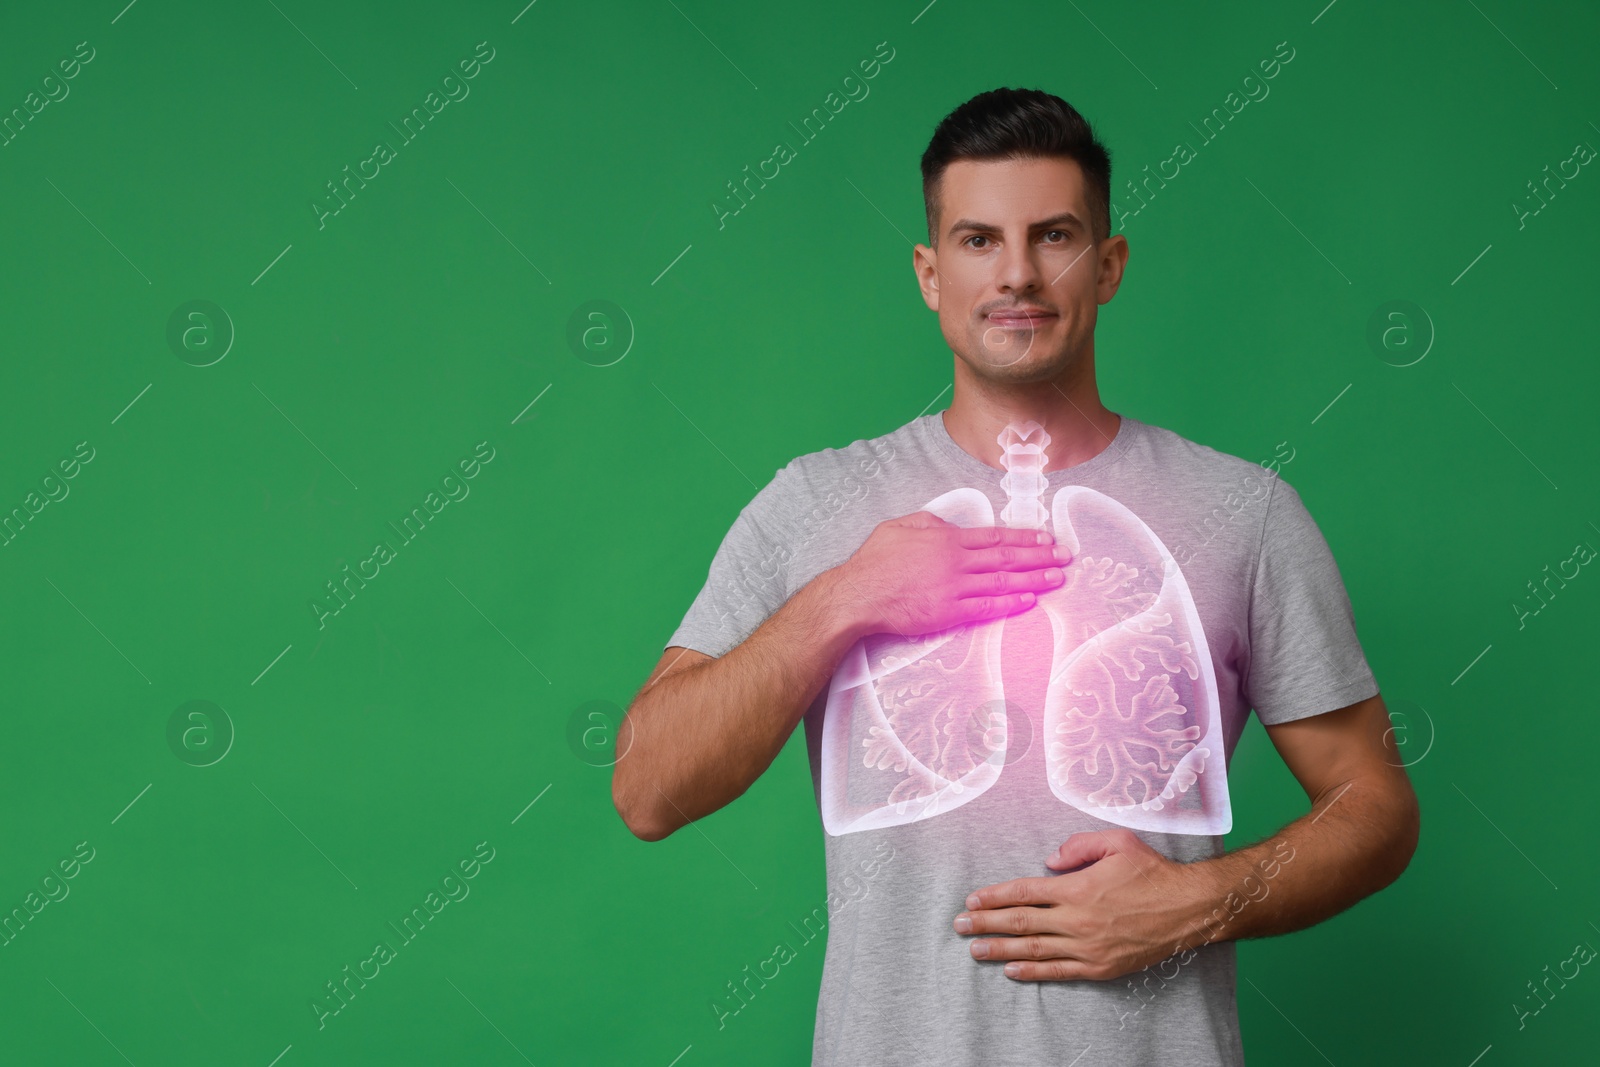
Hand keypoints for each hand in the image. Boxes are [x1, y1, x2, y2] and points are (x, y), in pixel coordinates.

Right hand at [831, 510, 1070, 638]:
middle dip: (1040, 556)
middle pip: (1007, 557)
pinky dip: (1010, 603)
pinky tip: (1030, 600)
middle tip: (1066, 556)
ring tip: (1058, 578)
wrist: (859, 595)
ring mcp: (954, 588)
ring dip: (1035, 579)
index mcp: (947, 538)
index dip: (1024, 537)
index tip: (1046, 537)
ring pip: (1003, 581)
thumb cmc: (874, 561)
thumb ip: (930, 522)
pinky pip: (987, 607)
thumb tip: (951, 525)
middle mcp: (956, 562)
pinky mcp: (949, 612)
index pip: (995, 536)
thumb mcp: (900, 526)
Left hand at [953, 828, 1205, 981]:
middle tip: (959, 925)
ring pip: (1034, 949)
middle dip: (986, 923)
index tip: (972, 899)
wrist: (1189, 909)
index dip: (994, 896)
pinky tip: (1011, 970)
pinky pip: (1059, 971)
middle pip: (1021, 922)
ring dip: (1000, 949)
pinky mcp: (1101, 966)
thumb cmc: (1153, 872)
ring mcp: (1088, 946)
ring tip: (974, 950)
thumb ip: (1078, 845)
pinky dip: (1033, 971)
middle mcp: (1077, 919)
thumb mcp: (1116, 841)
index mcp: (1077, 888)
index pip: (1024, 892)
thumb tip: (1049, 859)